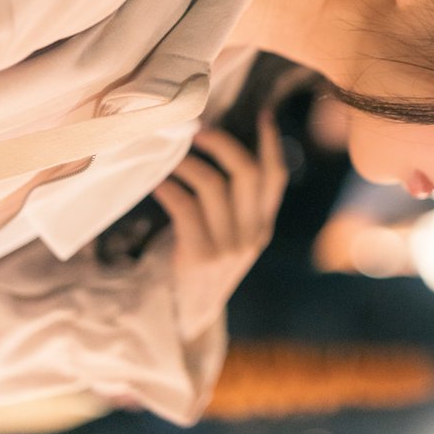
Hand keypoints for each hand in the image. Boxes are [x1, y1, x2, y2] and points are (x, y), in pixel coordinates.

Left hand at [153, 114, 286, 341]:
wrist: (184, 319)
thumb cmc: (199, 264)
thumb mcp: (228, 235)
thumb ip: (233, 203)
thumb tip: (216, 148)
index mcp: (263, 226)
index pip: (276, 177)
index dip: (271, 142)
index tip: (261, 113)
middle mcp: (252, 235)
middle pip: (247, 173)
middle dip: (222, 144)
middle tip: (198, 131)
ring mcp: (228, 248)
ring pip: (214, 186)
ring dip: (187, 163)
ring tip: (169, 157)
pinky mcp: (200, 257)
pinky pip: (185, 207)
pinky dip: (170, 188)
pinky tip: (157, 182)